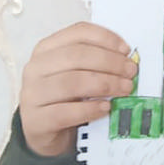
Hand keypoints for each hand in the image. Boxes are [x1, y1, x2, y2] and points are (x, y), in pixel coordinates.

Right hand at [19, 22, 137, 156]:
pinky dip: (90, 109)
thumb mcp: (76, 73)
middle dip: (110, 62)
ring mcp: (32, 94)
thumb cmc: (63, 97)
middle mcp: (36, 68)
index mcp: (47, 49)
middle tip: (130, 72)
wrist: (43, 131)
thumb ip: (94, 62)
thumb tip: (125, 58)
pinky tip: (106, 108)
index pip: (78, 33)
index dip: (105, 39)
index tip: (126, 50)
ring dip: (105, 84)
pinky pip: (66, 113)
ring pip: (72, 82)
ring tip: (124, 89)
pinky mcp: (36, 121)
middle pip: (76, 56)